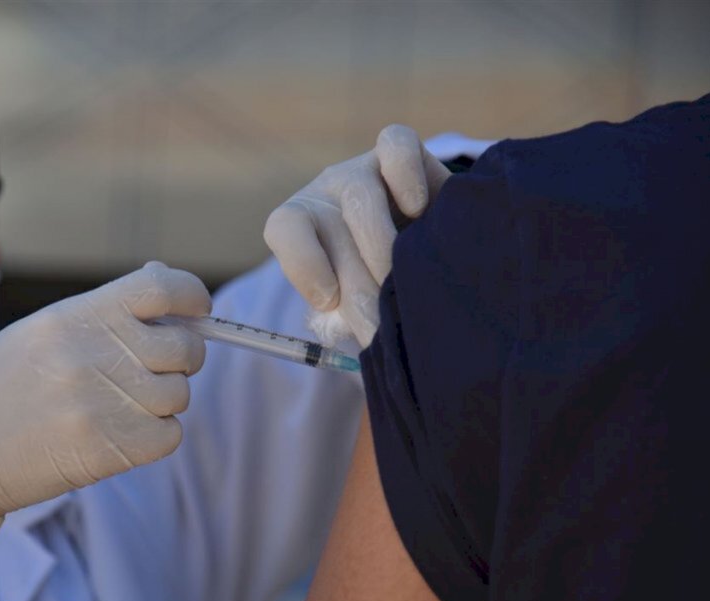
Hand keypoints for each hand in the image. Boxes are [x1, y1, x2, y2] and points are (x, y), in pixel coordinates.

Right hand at [0, 262, 209, 538]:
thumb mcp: (42, 330)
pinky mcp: (108, 449)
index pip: (163, 289)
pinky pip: (169, 436)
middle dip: (181, 359)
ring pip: (179, 395)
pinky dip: (155, 437)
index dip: (192, 296)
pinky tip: (121, 433)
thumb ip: (105, 310)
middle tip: (154, 369)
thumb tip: (164, 285)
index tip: (198, 309)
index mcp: (78, 316)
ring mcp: (103, 403)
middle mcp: (95, 353)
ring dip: (162, 401)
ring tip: (121, 405)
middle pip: (185, 348)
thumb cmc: (1, 386)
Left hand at [264, 124, 450, 345]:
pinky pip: (394, 145)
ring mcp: (361, 168)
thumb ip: (352, 316)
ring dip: (383, 247)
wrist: (426, 244)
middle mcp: (325, 193)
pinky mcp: (400, 150)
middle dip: (360, 284)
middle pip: (333, 228)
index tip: (330, 301)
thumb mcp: (357, 300)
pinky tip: (420, 210)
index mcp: (300, 225)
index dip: (303, 265)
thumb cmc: (381, 282)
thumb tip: (366, 347)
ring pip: (362, 199)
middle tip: (383, 323)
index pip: (284, 228)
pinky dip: (406, 176)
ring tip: (403, 282)